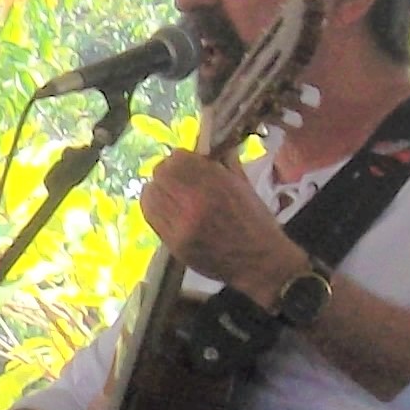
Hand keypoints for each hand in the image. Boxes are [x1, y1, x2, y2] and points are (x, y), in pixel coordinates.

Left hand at [137, 155, 310, 301]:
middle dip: (168, 173)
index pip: (178, 158)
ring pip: (150, 194)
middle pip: (160, 173)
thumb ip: (223, 164)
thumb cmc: (256, 222)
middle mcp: (194, 202)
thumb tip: (207, 147)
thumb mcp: (244, 185)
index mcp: (215, 183)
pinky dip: (155, 208)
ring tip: (168, 195)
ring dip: (158, 190)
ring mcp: (181, 225)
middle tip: (176, 180)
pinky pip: (151, 217)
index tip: (186, 165)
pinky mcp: (173, 244)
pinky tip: (166, 210)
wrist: (259, 262)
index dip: (181, 159)